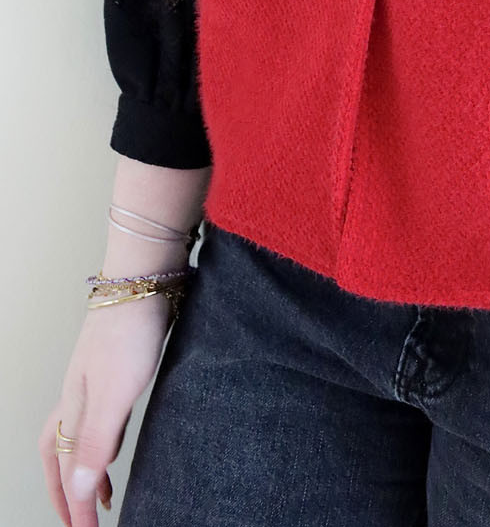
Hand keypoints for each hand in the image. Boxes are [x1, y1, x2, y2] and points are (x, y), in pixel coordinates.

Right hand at [38, 292, 173, 525]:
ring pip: (77, 436)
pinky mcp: (117, 366)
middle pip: (58, 455)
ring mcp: (94, 379)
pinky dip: (103, 442)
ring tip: (103, 497)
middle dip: (65, 493)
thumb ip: (96, 440)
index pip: (65, 470)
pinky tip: (119, 440)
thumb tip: (78, 492)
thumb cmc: (129, 327)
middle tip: (80, 523)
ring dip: (84, 471)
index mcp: (73, 406)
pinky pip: (100, 418)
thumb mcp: (116, 391)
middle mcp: (77, 395)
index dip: (73, 507)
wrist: (143, 276)